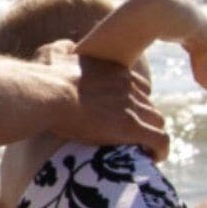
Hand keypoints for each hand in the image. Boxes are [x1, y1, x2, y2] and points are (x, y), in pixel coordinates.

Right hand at [49, 56, 168, 156]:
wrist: (49, 94)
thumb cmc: (46, 78)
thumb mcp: (55, 53)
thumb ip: (64, 49)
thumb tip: (66, 47)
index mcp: (114, 70)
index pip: (140, 86)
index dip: (135, 103)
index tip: (125, 117)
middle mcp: (128, 86)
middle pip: (149, 105)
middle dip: (144, 122)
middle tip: (132, 139)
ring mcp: (131, 106)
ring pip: (158, 122)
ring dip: (152, 137)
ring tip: (143, 153)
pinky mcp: (131, 127)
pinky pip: (160, 140)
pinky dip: (161, 150)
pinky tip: (153, 159)